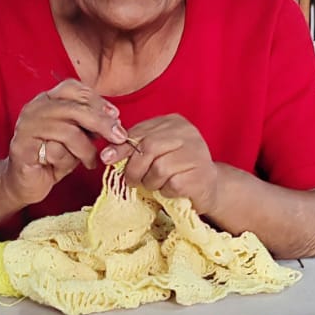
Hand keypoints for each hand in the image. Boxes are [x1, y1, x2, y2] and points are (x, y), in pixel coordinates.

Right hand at [0, 80, 125, 205]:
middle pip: (75, 107)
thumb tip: (114, 119)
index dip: (97, 100)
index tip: (115, 116)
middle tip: (118, 137)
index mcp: (47, 100)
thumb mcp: (76, 137)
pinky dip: (66, 162)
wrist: (24, 183)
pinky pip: (55, 151)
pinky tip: (62, 167)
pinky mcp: (22, 146)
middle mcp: (34, 108)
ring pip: (68, 131)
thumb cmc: (52, 158)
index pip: (74, 88)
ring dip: (85, 149)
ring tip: (89, 161)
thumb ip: (89, 125)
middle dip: (101, 123)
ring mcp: (26, 126)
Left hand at [102, 114, 221, 215]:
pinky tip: (171, 190)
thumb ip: (134, 149)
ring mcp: (197, 153)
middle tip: (131, 181)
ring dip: (151, 182)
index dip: (120, 146)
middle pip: (149, 147)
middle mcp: (187, 133)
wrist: (208, 187)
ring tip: (156, 185)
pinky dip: (165, 191)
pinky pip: (171, 185)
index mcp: (173, 122)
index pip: (140, 131)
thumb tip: (106, 154)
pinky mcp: (201, 175)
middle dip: (134, 168)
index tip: (106, 158)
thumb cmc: (176, 170)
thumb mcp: (154, 153)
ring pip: (159, 168)